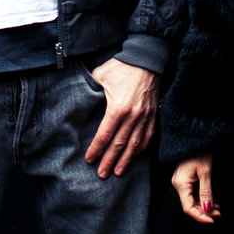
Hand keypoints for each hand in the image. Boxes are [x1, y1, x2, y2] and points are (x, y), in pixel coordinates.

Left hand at [83, 58, 157, 178]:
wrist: (147, 59)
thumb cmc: (122, 66)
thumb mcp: (101, 75)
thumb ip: (91, 89)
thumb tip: (79, 98)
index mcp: (118, 108)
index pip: (105, 135)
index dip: (96, 149)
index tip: (89, 159)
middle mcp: (133, 116)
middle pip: (119, 144)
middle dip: (109, 160)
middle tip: (102, 174)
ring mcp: (145, 116)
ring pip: (135, 144)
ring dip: (126, 159)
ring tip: (118, 171)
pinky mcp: (153, 114)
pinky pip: (148, 136)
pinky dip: (141, 148)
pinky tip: (135, 156)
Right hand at [171, 155, 220, 223]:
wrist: (198, 138)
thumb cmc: (200, 151)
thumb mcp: (205, 172)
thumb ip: (206, 192)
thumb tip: (207, 209)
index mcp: (180, 183)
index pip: (188, 207)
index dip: (200, 216)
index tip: (212, 220)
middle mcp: (178, 184)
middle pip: (189, 205)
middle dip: (204, 212)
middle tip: (218, 213)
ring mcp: (181, 182)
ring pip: (191, 200)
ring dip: (204, 206)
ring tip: (217, 209)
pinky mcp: (185, 179)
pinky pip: (192, 193)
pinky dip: (202, 199)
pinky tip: (212, 201)